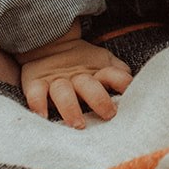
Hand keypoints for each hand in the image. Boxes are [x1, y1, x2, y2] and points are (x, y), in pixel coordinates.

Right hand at [15, 25, 132, 127]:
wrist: (50, 44)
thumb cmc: (83, 62)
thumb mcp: (103, 62)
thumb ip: (118, 72)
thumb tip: (132, 83)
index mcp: (96, 71)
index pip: (112, 74)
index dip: (121, 81)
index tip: (130, 93)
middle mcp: (77, 77)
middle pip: (89, 86)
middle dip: (99, 100)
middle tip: (108, 114)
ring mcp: (56, 81)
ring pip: (63, 93)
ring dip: (71, 108)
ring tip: (78, 124)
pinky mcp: (36, 83)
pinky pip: (35, 94)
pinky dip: (38, 104)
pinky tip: (43, 116)